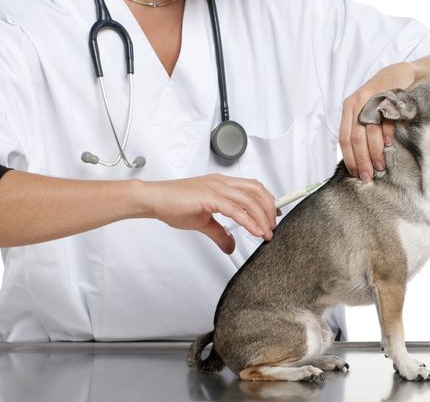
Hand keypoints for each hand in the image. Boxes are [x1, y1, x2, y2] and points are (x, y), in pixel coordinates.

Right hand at [137, 174, 277, 253]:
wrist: (154, 199)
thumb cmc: (173, 204)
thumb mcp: (203, 222)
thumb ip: (219, 234)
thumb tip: (231, 246)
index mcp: (222, 184)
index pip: (253, 187)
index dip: (267, 199)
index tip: (275, 214)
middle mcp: (222, 182)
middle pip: (256, 190)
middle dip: (269, 208)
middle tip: (274, 226)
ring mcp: (216, 188)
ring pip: (250, 199)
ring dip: (262, 216)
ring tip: (267, 232)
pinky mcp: (209, 197)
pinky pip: (236, 209)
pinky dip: (249, 221)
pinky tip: (255, 231)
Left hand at [339, 61, 417, 181]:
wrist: (398, 73)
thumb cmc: (379, 97)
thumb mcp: (364, 109)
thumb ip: (359, 128)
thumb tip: (358, 159)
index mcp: (348, 108)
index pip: (344, 138)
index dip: (349, 158)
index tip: (355, 174)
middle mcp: (357, 103)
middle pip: (356, 138)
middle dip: (362, 160)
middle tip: (367, 176)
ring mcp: (372, 99)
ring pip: (370, 132)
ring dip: (375, 152)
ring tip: (380, 166)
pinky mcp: (388, 97)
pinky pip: (386, 121)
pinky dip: (387, 135)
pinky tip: (389, 146)